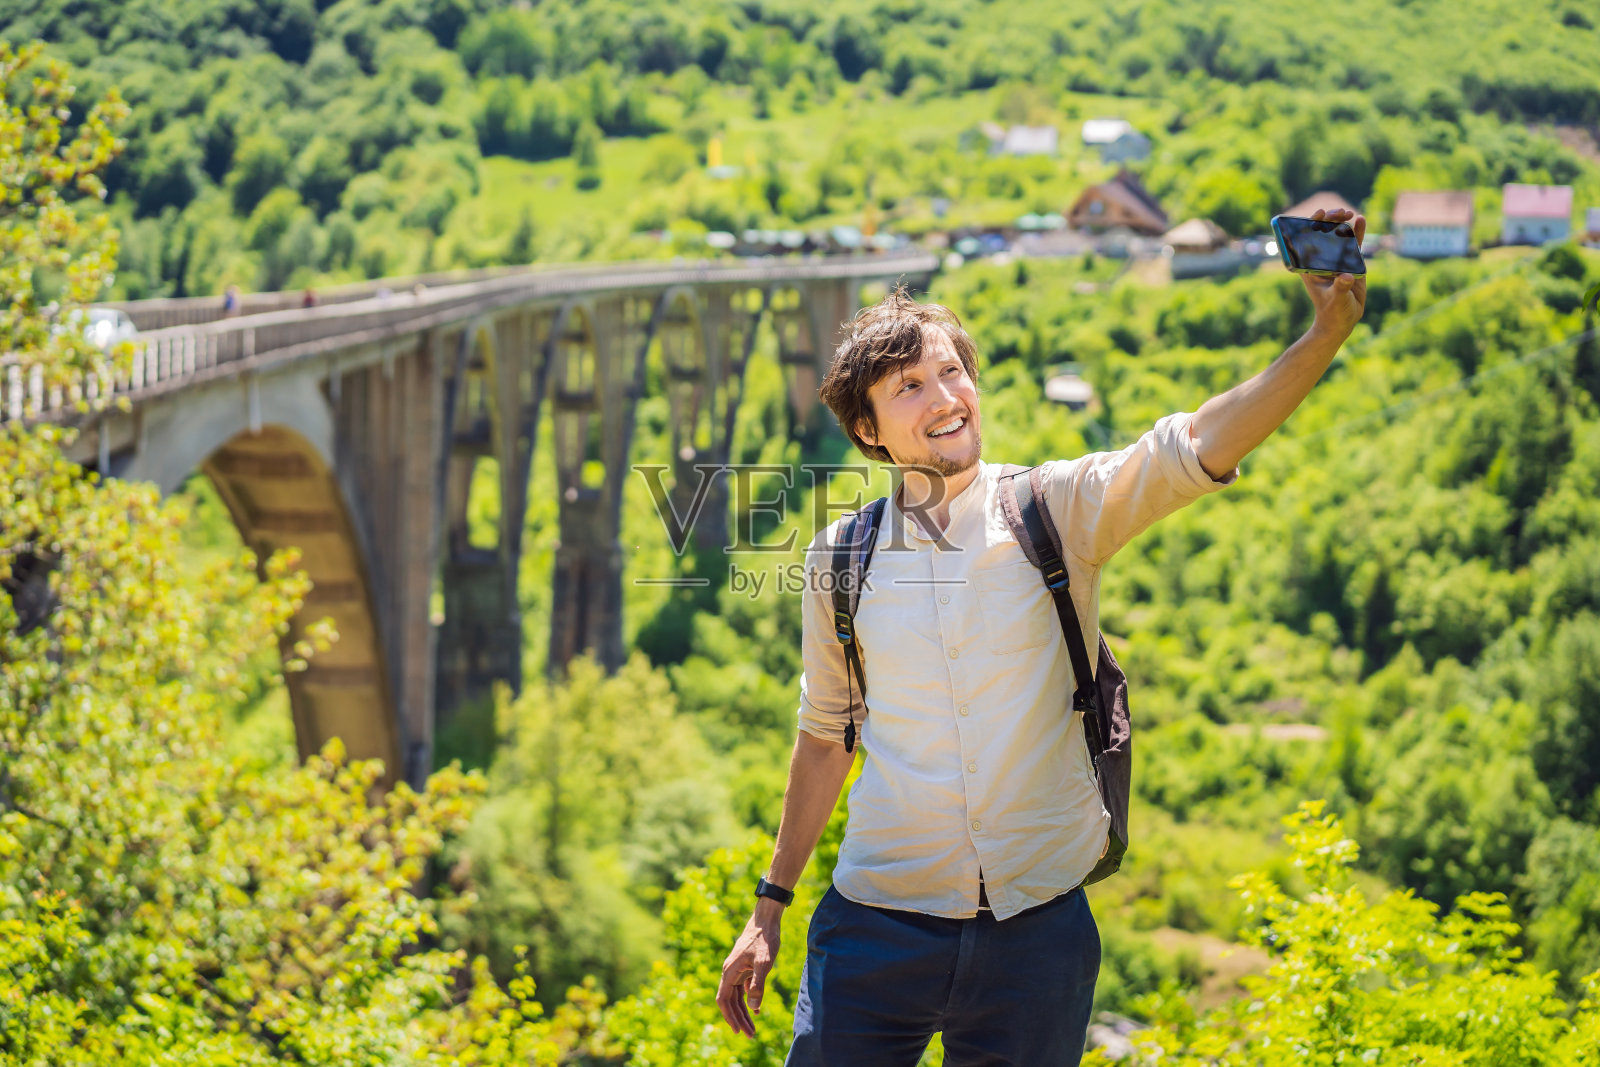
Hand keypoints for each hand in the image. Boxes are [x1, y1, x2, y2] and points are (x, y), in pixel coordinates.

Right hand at [717, 908, 781, 1036]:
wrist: (767, 918)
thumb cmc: (765, 938)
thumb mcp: (764, 962)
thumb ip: (758, 985)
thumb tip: (753, 1008)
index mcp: (730, 971)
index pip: (724, 1000)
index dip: (729, 1017)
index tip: (738, 1030)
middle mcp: (730, 972)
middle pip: (730, 1001)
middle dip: (739, 1019)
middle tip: (750, 1035)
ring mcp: (737, 969)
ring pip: (737, 996)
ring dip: (744, 1012)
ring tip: (753, 1028)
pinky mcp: (745, 966)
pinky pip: (743, 988)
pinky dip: (749, 1000)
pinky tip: (757, 1009)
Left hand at [1300, 207, 1367, 343]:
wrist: (1343, 320)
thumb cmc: (1333, 312)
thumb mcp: (1335, 300)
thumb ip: (1340, 288)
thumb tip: (1346, 277)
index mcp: (1310, 267)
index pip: (1307, 241)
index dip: (1311, 224)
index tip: (1319, 214)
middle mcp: (1322, 260)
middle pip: (1323, 234)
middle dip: (1329, 220)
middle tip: (1340, 213)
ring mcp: (1336, 259)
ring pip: (1338, 236)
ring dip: (1342, 223)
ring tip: (1349, 213)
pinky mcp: (1350, 262)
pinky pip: (1353, 244)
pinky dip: (1357, 232)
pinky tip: (1360, 219)